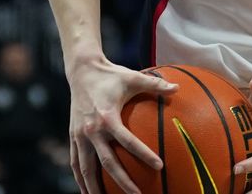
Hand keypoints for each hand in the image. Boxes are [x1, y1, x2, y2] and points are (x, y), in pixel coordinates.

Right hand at [67, 56, 176, 193]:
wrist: (81, 70)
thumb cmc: (110, 74)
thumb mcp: (132, 77)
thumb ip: (155, 84)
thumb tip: (178, 88)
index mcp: (107, 117)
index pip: (127, 141)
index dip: (143, 154)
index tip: (159, 166)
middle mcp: (92, 129)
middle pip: (107, 162)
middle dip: (122, 181)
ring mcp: (80, 134)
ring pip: (86, 168)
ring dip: (95, 187)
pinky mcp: (73, 136)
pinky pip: (75, 162)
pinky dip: (80, 178)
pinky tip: (87, 192)